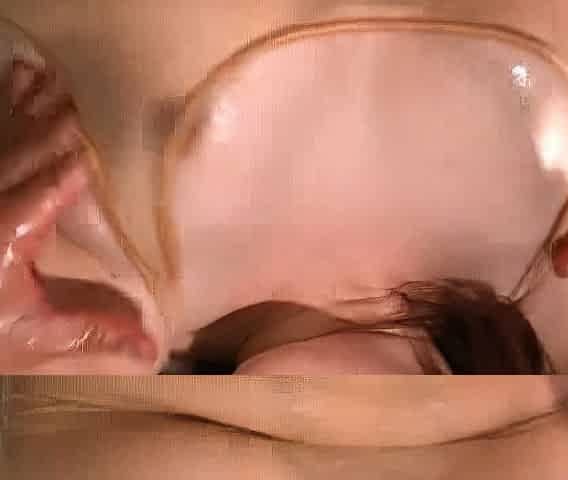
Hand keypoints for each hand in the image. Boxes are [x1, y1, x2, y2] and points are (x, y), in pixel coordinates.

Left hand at [0, 60, 88, 370]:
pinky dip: (6, 106)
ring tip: (54, 77)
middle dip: (54, 123)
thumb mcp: (38, 337)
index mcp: (5, 238)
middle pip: (23, 154)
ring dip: (29, 106)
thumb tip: (153, 348)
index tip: (97, 141)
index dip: (70, 166)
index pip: (43, 194)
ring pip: (3, 138)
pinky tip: (19, 77)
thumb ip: (96, 334)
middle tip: (83, 94)